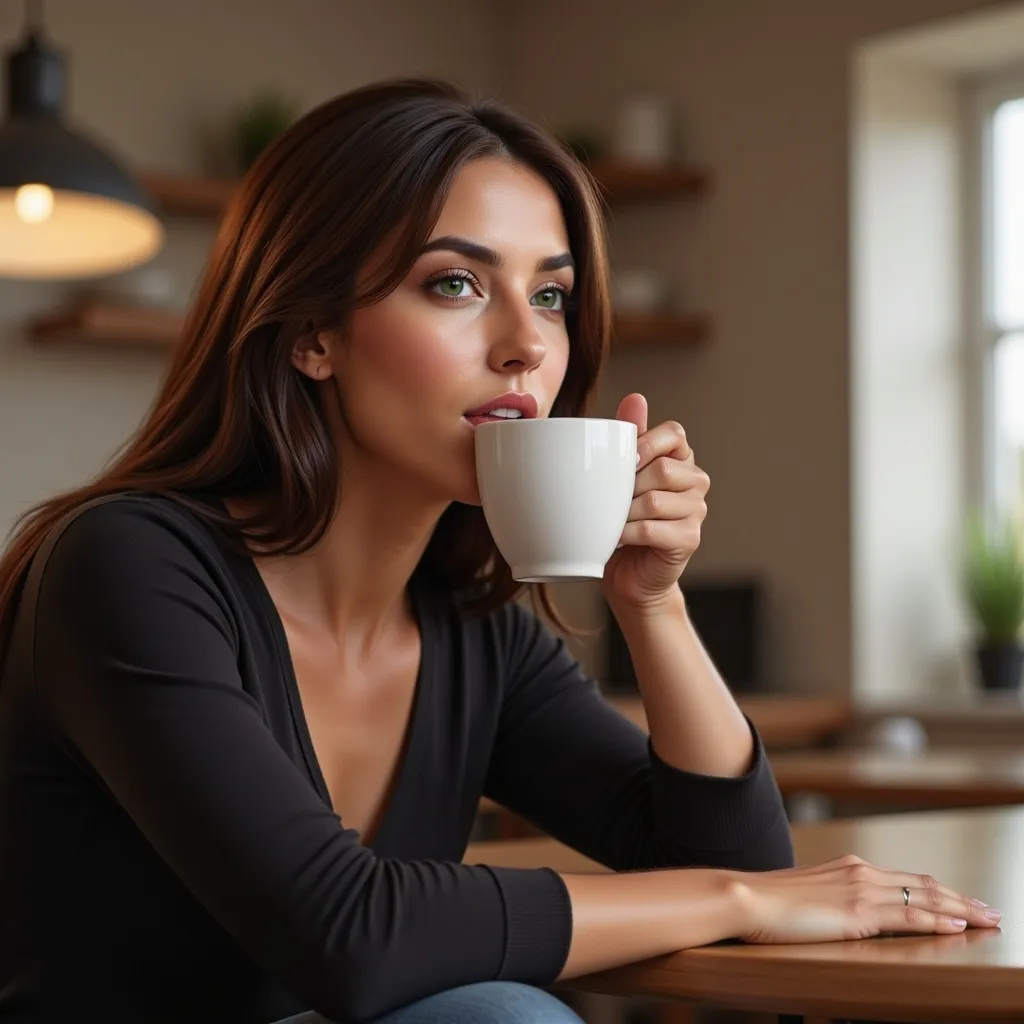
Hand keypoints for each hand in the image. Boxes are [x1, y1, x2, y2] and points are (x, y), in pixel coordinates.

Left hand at [602, 393, 709, 609]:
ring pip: (656, 500)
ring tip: (612, 521)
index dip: (646, 443)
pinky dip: (627, 533)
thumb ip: (629, 439)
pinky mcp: (690, 539)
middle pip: (663, 469)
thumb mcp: (620, 477)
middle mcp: (695, 482)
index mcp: (680, 459)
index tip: (623, 461)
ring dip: (625, 512)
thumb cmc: (621, 522)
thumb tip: (636, 398)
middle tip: (612, 501)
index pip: (675, 433)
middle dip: (629, 486)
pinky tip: (617, 538)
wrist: (629, 576)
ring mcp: (697, 511)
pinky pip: (651, 529)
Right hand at [729, 854, 1000, 943]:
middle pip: (924, 885)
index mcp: (850, 869)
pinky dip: (935, 920)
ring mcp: (860, 889)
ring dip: (960, 909)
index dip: (940, 892)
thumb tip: (849, 917)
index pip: (907, 880)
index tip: (964, 903)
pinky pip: (906, 915)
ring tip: (987, 919)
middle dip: (961, 899)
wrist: (746, 898)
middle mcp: (860, 872)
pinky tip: (955, 926)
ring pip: (923, 897)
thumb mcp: (811, 898)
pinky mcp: (857, 910)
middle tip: (991, 911)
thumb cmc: (769, 904)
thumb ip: (836, 902)